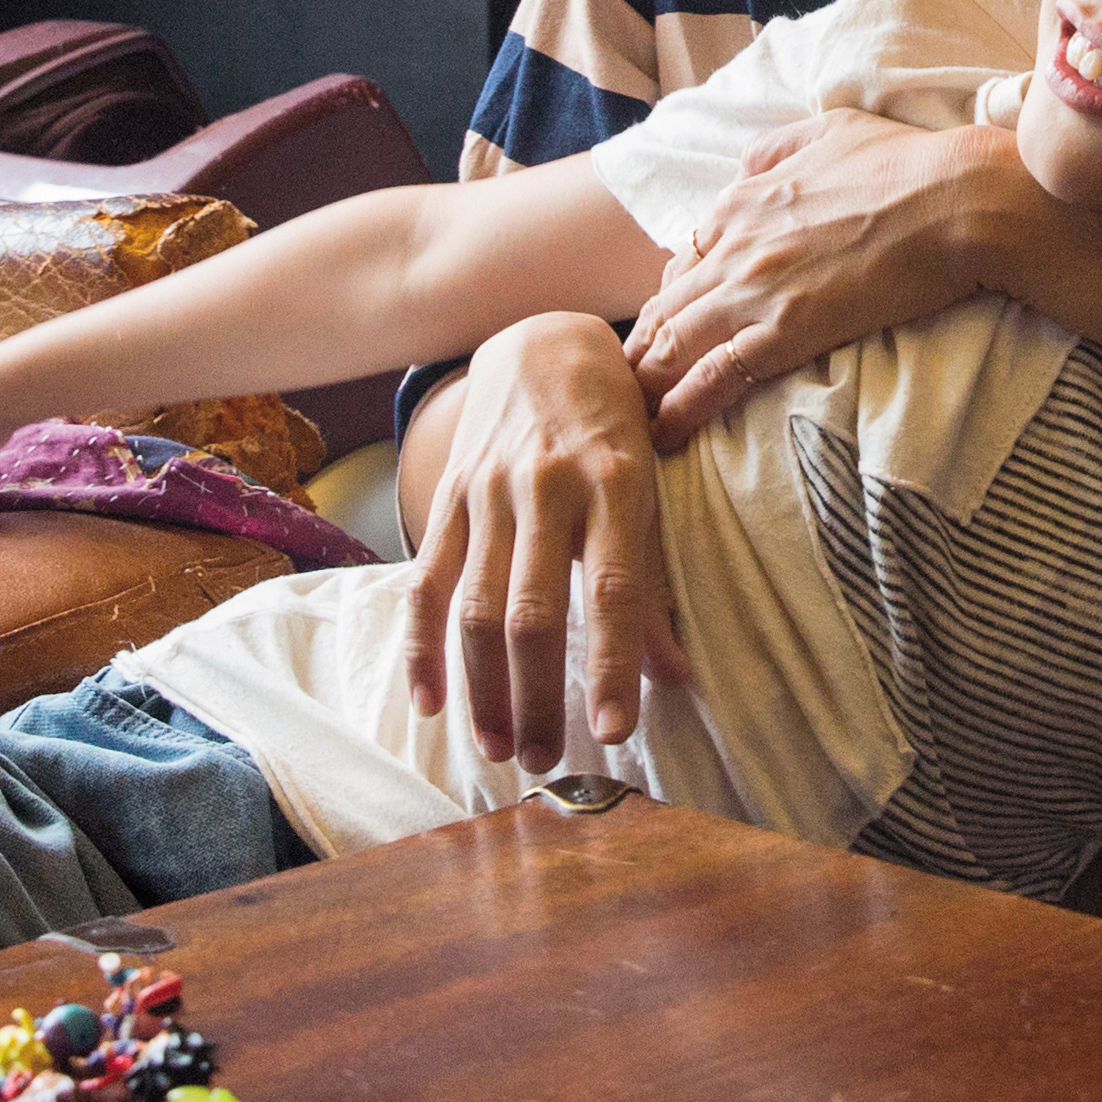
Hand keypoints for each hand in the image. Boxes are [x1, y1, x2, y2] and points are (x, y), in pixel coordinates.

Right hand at [406, 313, 693, 764]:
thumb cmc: (617, 424)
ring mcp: (489, 490)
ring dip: (484, 688)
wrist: (545, 341)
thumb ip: (655, 577)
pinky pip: (427, 579)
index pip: (613, 586)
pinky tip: (432, 703)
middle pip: (533, 610)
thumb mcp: (652, 486)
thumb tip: (679, 677)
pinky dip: (422, 647)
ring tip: (499, 748)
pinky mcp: (449, 495)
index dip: (614, 662)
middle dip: (537, 696)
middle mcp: (547, 485)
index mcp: (615, 481)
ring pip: (476, 606)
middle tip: (546, 760)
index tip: (614, 731)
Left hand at [624, 109, 1028, 431]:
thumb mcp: (830, 130)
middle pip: (665, 309)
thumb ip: (777, 148)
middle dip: (640, 352)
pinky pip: (713, 378)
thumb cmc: (910, 162)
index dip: (669, 302)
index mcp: (744, 199)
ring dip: (645, 386)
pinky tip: (663, 435)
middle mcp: (735, 244)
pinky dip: (680, 408)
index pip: (684, 261)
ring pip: (674, 346)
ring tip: (628, 420)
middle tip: (623, 389)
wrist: (959, 199)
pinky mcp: (784, 330)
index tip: (662, 332)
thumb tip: (745, 170)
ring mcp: (755, 289)